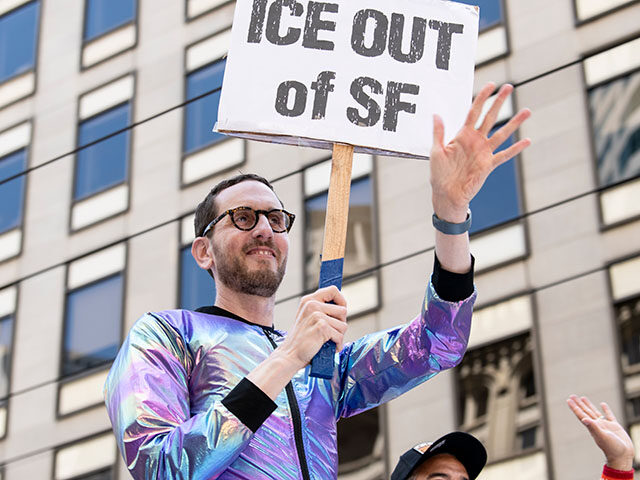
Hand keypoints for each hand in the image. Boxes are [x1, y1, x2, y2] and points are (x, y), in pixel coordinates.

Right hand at [278, 286, 347, 368]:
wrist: (289, 355)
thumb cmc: (301, 340)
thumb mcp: (307, 318)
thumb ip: (322, 310)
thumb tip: (343, 309)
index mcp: (309, 300)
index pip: (333, 290)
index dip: (341, 300)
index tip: (340, 312)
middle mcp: (312, 305)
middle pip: (343, 310)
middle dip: (340, 324)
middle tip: (329, 333)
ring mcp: (317, 315)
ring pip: (343, 325)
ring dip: (338, 336)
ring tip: (326, 341)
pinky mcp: (322, 327)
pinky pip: (340, 336)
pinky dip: (337, 345)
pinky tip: (327, 347)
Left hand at [430, 82, 531, 221]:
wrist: (446, 194)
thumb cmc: (439, 174)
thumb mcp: (436, 151)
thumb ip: (439, 133)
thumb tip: (436, 114)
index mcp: (462, 136)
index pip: (474, 112)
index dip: (482, 98)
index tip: (490, 85)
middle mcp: (475, 141)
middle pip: (490, 117)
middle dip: (499, 102)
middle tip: (509, 87)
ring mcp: (484, 152)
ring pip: (502, 133)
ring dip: (514, 123)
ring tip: (526, 111)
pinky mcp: (489, 164)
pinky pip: (504, 155)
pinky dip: (516, 149)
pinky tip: (527, 141)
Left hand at [567, 394, 634, 470]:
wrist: (623, 456)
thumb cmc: (612, 448)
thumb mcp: (602, 437)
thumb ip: (594, 428)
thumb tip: (584, 419)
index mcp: (593, 427)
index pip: (581, 415)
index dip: (575, 408)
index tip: (569, 400)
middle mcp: (597, 425)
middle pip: (586, 412)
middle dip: (579, 404)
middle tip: (572, 396)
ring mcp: (605, 425)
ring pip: (595, 412)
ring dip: (589, 405)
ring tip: (583, 398)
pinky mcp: (615, 426)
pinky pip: (609, 415)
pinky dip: (606, 409)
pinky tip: (602, 404)